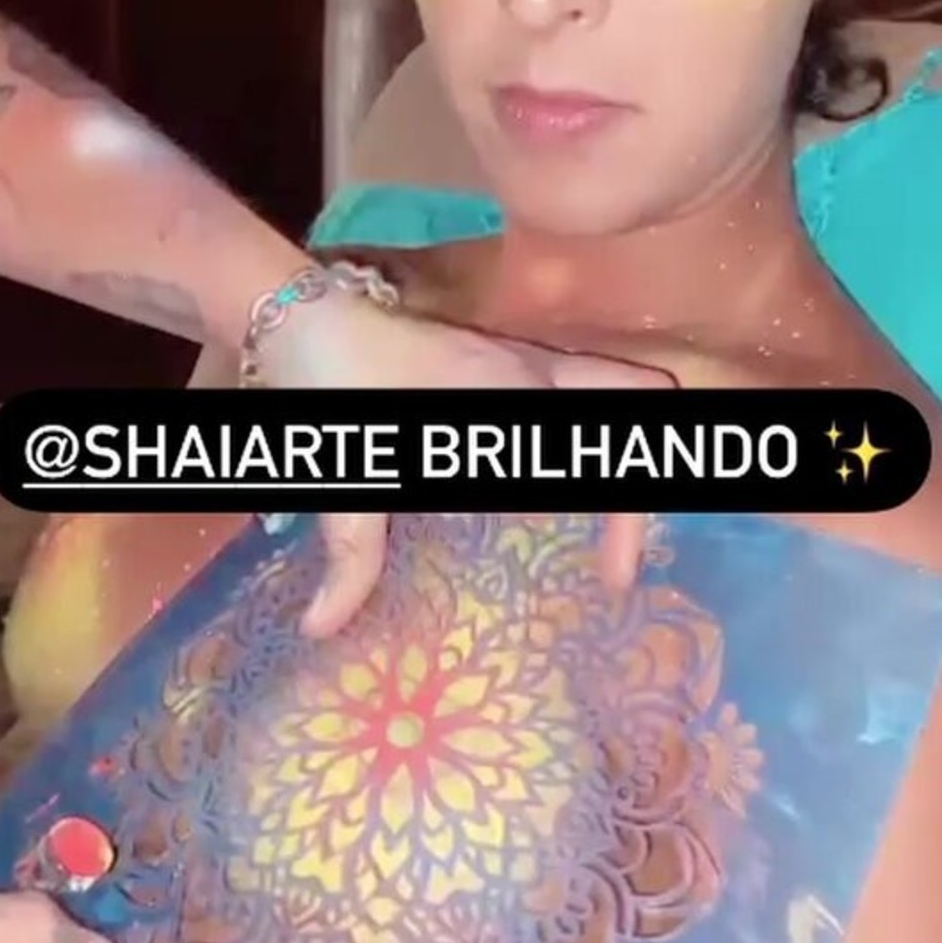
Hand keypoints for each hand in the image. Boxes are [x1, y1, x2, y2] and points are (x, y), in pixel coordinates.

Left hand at [258, 288, 672, 636]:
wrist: (295, 314)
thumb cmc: (326, 383)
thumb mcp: (343, 475)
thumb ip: (349, 555)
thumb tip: (322, 628)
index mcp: (508, 395)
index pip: (599, 447)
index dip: (625, 518)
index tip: (614, 578)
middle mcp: (530, 369)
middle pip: (645, 395)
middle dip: (647, 468)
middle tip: (620, 549)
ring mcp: (522, 356)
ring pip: (620, 386)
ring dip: (621, 447)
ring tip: (601, 527)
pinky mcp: (505, 357)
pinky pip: (581, 387)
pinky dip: (590, 432)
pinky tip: (550, 493)